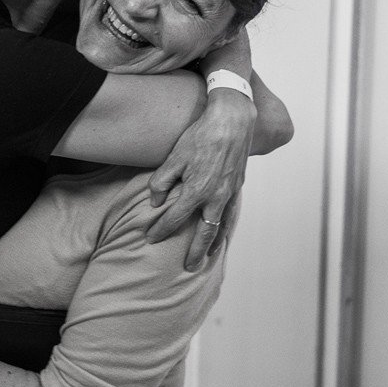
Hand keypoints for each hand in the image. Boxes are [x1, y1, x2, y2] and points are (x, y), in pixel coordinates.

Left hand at [145, 88, 254, 269]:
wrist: (233, 119)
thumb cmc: (200, 135)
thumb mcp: (174, 157)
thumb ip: (161, 182)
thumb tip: (156, 202)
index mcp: (196, 191)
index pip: (174, 218)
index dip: (160, 230)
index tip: (150, 238)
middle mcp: (215, 197)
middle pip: (203, 233)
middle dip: (195, 251)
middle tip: (188, 267)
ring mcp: (229, 193)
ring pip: (221, 227)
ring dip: (214, 244)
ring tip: (208, 257)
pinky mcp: (237, 185)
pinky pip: (231, 213)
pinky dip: (226, 227)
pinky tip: (222, 231)